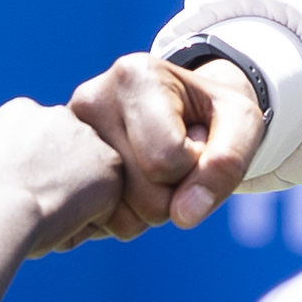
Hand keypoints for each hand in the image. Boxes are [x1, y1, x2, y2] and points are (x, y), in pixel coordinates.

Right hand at [0, 95, 130, 262]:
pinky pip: (105, 202)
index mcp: (20, 113)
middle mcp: (58, 116)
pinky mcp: (110, 168)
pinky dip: (88, 221)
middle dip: (59, 183)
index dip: (30, 175)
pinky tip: (61, 227)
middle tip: (35, 211)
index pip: (37, 143)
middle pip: (68, 154)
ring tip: (45, 223)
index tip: (16, 196)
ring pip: (88, 179)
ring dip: (74, 203)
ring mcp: (88, 139)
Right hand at [65, 50, 261, 242]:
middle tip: (175, 159)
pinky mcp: (60, 171)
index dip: (195, 166)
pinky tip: (129, 185)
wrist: (182, 109)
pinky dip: (122, 217)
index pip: (166, 161)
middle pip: (146, 196)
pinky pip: (97, 226)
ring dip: (149, 209)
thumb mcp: (241, 125)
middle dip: (174, 193)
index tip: (194, 139)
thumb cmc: (213, 114)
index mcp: (134, 76)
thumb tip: (184, 217)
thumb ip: (226, 164)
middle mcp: (90, 100)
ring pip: (122, 217)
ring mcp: (68, 138)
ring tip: (152, 169)